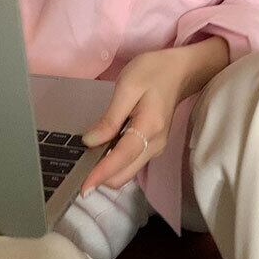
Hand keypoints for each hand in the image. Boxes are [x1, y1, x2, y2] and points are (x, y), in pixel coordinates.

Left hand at [79, 37, 229, 195]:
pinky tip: (102, 150)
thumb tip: (90, 142)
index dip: (100, 174)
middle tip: (78, 167)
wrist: (180, 71)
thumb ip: (110, 118)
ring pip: (126, 173)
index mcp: (149, 128)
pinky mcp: (153, 147)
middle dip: (101, 177)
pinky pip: (130, 164)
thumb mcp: (127, 87)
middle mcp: (155, 145)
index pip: (121, 158)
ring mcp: (156, 148)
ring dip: (107, 172)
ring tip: (86, 159)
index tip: (82, 188)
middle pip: (124, 175)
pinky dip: (114, 164)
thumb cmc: (152, 72)